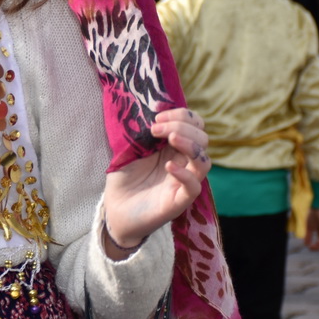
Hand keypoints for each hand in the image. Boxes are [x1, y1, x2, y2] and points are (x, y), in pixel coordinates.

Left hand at [102, 108, 207, 254]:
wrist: (115, 208)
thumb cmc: (124, 177)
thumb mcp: (132, 149)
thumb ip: (144, 131)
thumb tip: (152, 110)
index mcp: (175, 148)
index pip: (195, 125)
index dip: (182, 116)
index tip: (157, 116)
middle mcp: (184, 163)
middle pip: (203, 139)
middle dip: (181, 126)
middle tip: (155, 129)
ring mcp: (183, 182)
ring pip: (204, 161)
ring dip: (190, 145)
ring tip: (169, 139)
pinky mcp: (179, 202)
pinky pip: (194, 187)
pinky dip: (185, 174)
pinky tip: (167, 166)